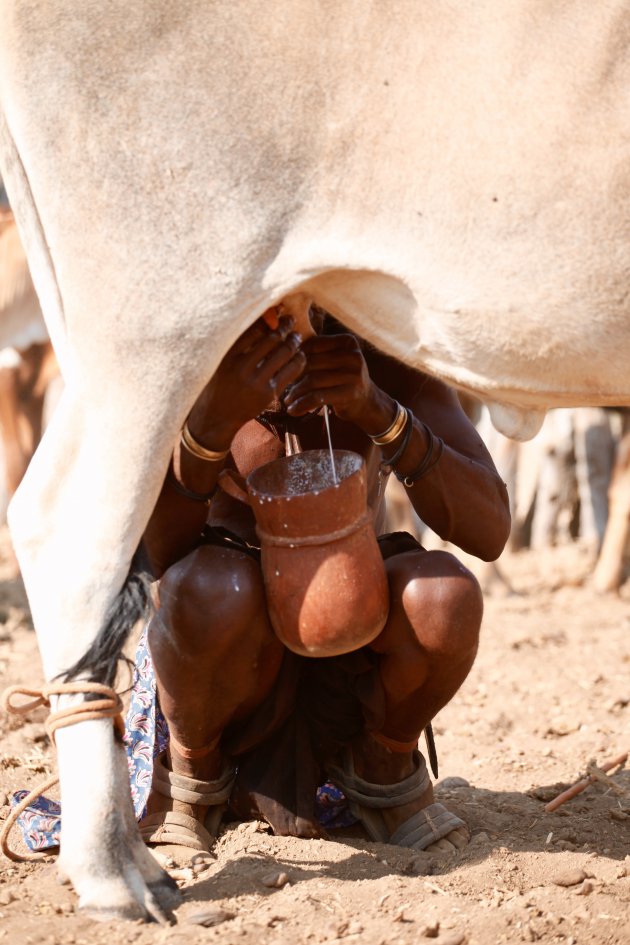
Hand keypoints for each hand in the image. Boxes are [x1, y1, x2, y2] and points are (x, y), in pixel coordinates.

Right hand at [187, 311, 305, 447]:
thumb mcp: (220, 359)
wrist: (216, 416)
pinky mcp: (268, 393)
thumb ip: (238, 340)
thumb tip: (267, 316)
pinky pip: (290, 371)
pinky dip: (298, 360)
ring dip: (294, 341)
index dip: (269, 317)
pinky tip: (299, 355)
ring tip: (296, 337)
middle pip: (271, 338)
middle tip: (290, 321)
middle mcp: (240, 367)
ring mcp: (256, 381)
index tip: (276, 312)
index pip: (253, 327)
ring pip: (284, 353)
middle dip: (285, 327)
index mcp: (226, 354)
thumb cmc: (219, 381)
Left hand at [282, 333, 379, 427]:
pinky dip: (302, 404)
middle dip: (293, 377)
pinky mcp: (350, 393)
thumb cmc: (343, 379)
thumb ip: (317, 352)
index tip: (283, 369)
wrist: (368, 402)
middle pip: (311, 363)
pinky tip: (293, 410)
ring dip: (295, 393)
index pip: (312, 345)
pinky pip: (318, 397)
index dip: (294, 357)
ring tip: (287, 401)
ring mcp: (354, 374)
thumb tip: (282, 349)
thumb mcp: (336, 360)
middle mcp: (353, 355)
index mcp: (348, 342)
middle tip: (281, 387)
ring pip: (312, 381)